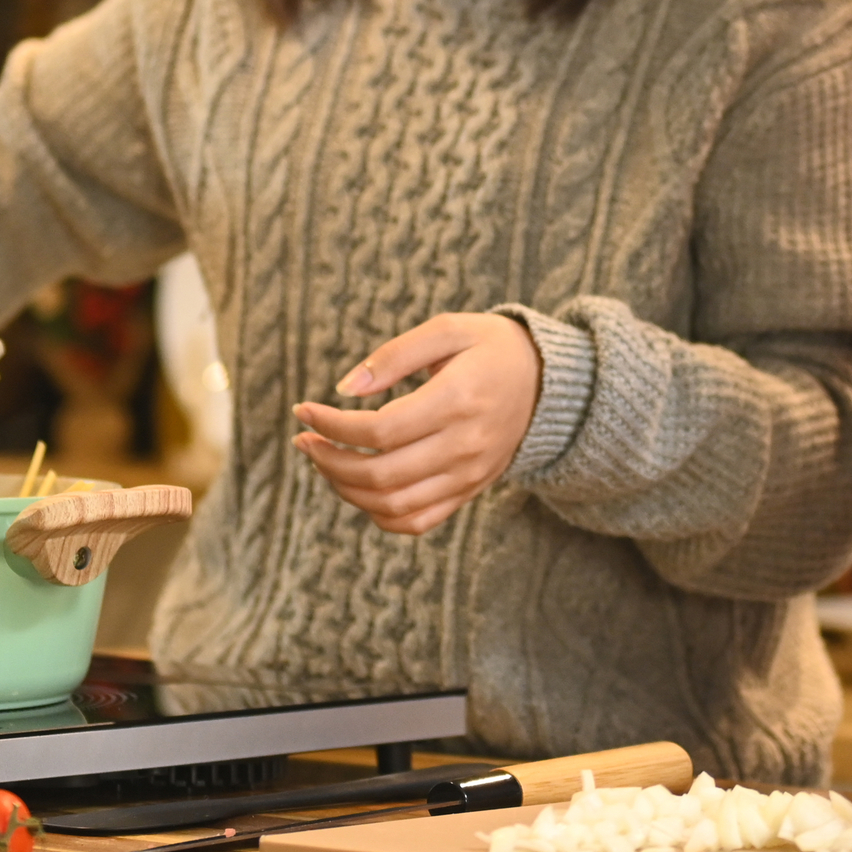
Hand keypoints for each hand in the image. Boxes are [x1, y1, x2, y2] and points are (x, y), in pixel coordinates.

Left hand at [287, 312, 542, 536]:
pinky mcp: (469, 491)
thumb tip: (344, 389)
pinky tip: (356, 487)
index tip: (303, 410)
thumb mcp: (448, 329)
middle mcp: (465, 447)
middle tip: (304, 439)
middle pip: (380, 475)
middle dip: (328, 460)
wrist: (548, 383)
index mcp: (457, 401)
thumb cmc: (491, 347)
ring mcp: (469, 476)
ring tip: (323, 460)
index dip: (332, 425)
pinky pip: (417, 521)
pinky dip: (378, 515)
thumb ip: (394, 355)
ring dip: (345, 489)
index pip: (380, 431)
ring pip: (393, 506)